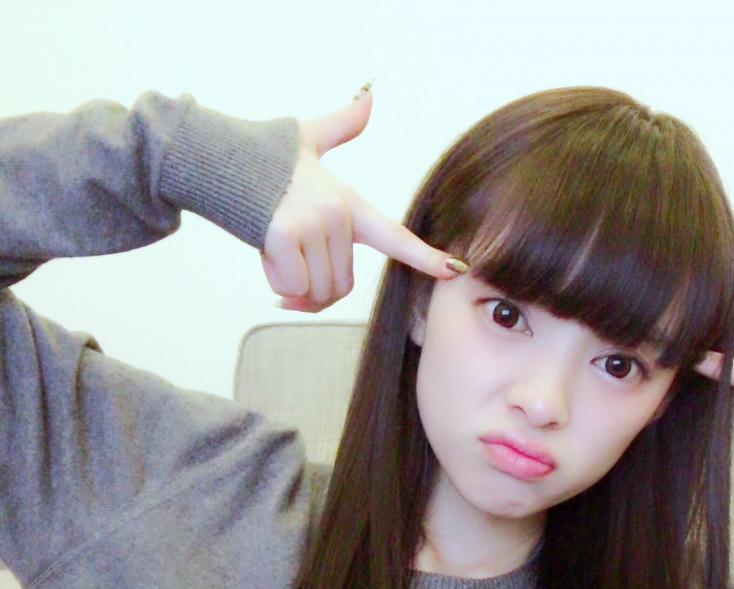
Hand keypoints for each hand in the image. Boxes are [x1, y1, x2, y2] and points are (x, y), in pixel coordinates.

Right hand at [261, 88, 462, 311]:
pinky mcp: (286, 236)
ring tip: (277, 254)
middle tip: (291, 265)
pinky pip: (293, 285)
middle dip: (315, 289)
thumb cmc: (262, 157)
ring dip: (295, 288)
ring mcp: (314, 224)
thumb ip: (340, 125)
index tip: (456, 270)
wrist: (218, 156)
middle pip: (342, 287)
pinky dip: (277, 283)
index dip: (426, 256)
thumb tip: (368, 94)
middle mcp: (338, 214)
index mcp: (349, 202)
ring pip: (317, 291)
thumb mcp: (308, 141)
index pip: (394, 236)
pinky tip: (266, 257)